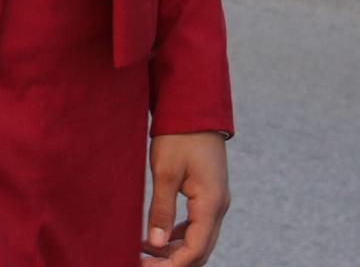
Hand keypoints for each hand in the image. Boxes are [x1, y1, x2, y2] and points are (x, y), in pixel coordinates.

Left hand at [145, 132, 229, 264]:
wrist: (194, 108)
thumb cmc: (180, 136)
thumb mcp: (166, 172)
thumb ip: (161, 210)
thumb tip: (155, 244)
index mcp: (211, 203)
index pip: (195, 249)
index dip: (172, 265)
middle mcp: (218, 207)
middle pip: (199, 250)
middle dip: (172, 262)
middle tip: (141, 264)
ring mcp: (215, 201)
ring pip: (198, 239)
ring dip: (173, 250)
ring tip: (143, 253)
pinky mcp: (207, 195)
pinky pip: (195, 225)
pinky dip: (176, 236)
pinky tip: (154, 238)